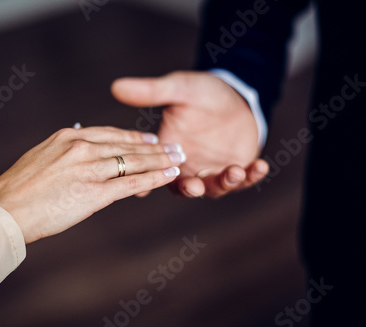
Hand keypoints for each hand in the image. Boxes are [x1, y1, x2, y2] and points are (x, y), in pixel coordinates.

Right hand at [0, 126, 184, 242]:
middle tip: (173, 146)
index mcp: (67, 136)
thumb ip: (62, 152)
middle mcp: (81, 147)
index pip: (109, 133)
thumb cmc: (17, 189)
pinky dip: (153, 178)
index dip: (132, 135)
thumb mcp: (40, 158)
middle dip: (153, 146)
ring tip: (178, 159)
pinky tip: (168, 175)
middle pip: (126, 144)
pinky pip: (131, 183)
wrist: (4, 210)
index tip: (148, 137)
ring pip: (134, 161)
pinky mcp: (94, 193)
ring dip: (160, 160)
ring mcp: (89, 169)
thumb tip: (76, 149)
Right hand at [112, 71, 268, 197]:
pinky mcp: (237, 169)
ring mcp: (213, 170)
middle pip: (184, 187)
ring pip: (214, 188)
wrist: (233, 94)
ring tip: (234, 170)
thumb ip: (151, 92)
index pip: (153, 170)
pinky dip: (251, 176)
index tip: (144, 189)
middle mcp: (189, 165)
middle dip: (189, 188)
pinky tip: (260, 166)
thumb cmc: (201, 92)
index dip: (148, 180)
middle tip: (193, 184)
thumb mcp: (177, 89)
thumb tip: (116, 86)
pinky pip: (243, 179)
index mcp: (169, 150)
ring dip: (224, 183)